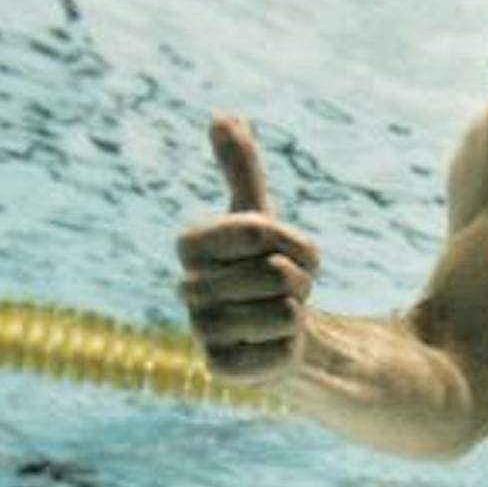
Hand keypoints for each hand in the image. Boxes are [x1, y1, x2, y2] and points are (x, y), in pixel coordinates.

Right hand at [178, 114, 321, 386]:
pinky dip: (293, 346)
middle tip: (287, 287)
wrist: (272, 330)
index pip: (258, 231)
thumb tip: (222, 115)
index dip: (291, 241)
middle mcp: (187, 289)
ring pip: (283, 313)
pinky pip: (282, 350)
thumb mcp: (259, 217)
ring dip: (297, 313)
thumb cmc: (263, 267)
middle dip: (300, 280)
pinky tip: (275, 346)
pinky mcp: (223, 371)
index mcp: (192, 246)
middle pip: (276, 275)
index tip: (289, 250)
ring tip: (279, 314)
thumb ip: (240, 168)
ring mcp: (202, 333)